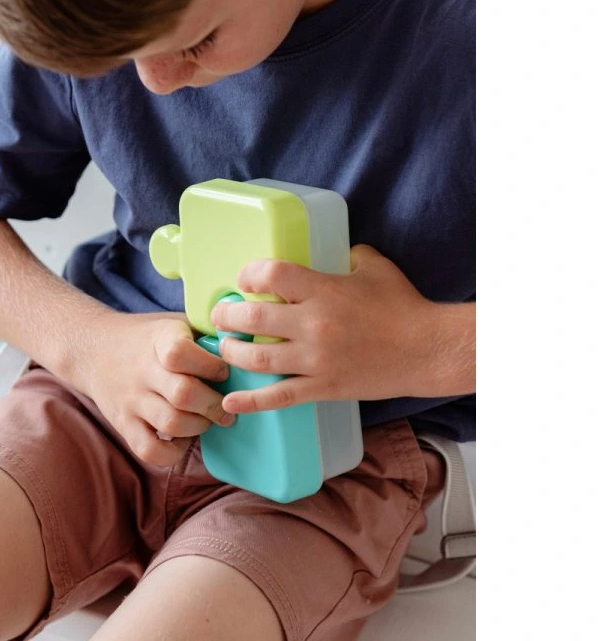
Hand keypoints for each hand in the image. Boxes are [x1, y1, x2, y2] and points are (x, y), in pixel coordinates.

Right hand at [71, 312, 232, 466]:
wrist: (92, 350)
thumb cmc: (147, 338)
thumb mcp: (174, 323)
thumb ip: (207, 333)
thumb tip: (252, 346)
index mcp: (158, 340)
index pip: (179, 353)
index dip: (210, 365)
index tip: (224, 370)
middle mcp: (142, 370)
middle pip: (182, 394)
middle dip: (214, 405)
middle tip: (225, 408)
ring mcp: (130, 400)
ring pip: (171, 423)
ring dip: (198, 427)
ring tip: (205, 420)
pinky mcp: (123, 424)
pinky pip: (149, 450)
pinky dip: (172, 453)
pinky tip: (182, 439)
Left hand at [210, 245, 468, 412]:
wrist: (429, 350)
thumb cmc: (403, 306)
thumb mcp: (374, 267)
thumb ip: (347, 254)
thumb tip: (331, 249)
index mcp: (324, 290)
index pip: (272, 274)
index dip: (250, 274)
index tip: (244, 279)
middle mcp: (314, 324)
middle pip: (254, 317)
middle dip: (228, 315)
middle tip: (220, 316)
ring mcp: (317, 359)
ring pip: (258, 356)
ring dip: (233, 351)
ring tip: (225, 346)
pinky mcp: (323, 386)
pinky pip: (280, 396)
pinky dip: (252, 401)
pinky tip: (230, 401)